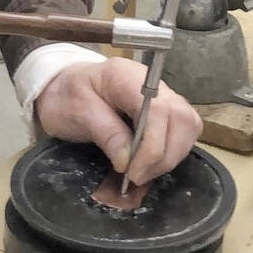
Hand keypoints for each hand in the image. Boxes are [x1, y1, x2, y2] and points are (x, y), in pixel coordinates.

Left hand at [34, 58, 201, 189]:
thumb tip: (128, 160)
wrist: (63, 88)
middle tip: (138, 177)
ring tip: (143, 172)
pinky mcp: (166, 110)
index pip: (158, 109)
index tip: (134, 172)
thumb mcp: (77, 113)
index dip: (153, 146)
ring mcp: (163, 94)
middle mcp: (152, 82)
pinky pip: (184, 131)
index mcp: (126, 75)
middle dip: (164, 155)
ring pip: (189, 125)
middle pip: (181, 118)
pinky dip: (173, 152)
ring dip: (171, 156)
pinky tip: (151, 163)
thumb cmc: (66, 97)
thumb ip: (105, 133)